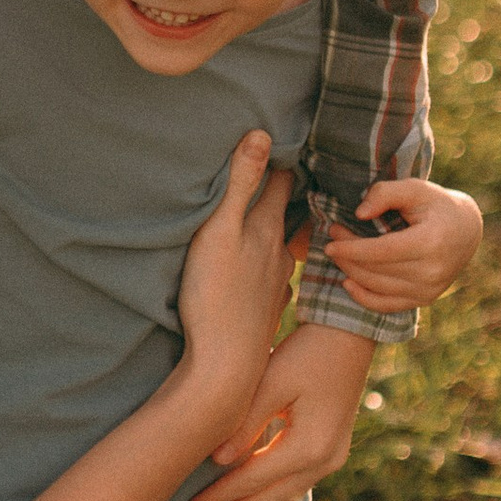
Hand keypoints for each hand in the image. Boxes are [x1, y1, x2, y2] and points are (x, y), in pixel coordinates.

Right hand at [174, 133, 297, 412]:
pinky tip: (258, 268)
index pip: (282, 181)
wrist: (224, 367)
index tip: (281, 135)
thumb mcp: (218, 232)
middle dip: (281, 192)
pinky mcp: (267, 309)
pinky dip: (268, 264)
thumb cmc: (215, 296)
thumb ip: (239, 185)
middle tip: (276, 169)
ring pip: (282, 246)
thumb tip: (261, 133)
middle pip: (286, 213)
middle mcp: (281, 255)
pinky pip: (273, 276)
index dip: (280, 157)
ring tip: (265, 215)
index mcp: (267, 230)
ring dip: (275, 230)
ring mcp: (278, 284)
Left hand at [186, 322, 371, 500]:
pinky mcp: (329, 453)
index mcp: (309, 446)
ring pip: (284, 500)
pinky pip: (294, 488)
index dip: (221, 494)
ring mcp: (331, 460)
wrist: (349, 336)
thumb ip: (244, 423)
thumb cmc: (307, 352)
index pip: (254, 479)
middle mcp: (324, 461)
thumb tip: (216, 461)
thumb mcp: (270, 381)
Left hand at [327, 177, 482, 313]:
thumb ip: (385, 193)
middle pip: (376, 269)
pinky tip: (347, 282)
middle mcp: (432, 271)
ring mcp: (429, 289)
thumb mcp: (414, 188)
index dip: (352, 248)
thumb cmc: (436, 205)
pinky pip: (387, 305)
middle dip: (347, 255)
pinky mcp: (425, 299)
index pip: (381, 251)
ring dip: (351, 271)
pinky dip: (363, 297)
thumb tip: (359, 213)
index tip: (330, 239)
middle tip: (331, 237)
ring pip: (377, 287)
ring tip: (338, 254)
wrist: (466, 230)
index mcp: (431, 242)